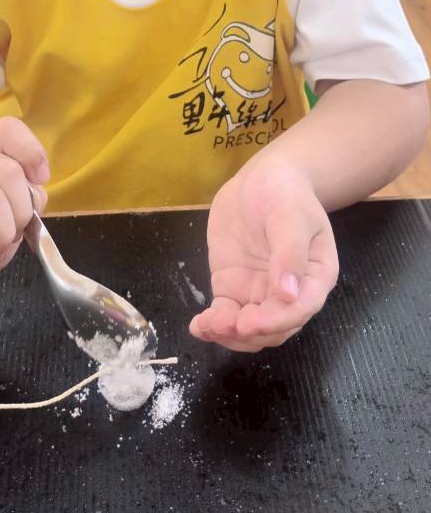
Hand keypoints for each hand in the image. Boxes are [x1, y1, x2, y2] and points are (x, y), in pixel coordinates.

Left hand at [190, 161, 338, 352]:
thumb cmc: (285, 192)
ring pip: (249, 329)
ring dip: (230, 334)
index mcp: (314, 277)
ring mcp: (260, 291)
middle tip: (224, 324)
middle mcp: (289, 292)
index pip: (299, 309)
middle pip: (274, 328)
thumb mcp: (291, 215)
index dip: (275, 321)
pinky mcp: (235, 287)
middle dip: (250, 332)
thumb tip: (287, 294)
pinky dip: (213, 325)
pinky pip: (226, 314)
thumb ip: (290, 252)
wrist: (263, 178)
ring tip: (208, 325)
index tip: (250, 322)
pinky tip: (199, 327)